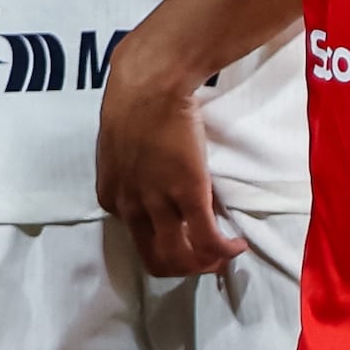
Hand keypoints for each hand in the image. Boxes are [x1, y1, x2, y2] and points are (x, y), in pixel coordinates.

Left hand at [95, 61, 240, 279]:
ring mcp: (158, 203)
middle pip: (156, 260)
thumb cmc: (133, 100)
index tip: (186, 232)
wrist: (150, 81)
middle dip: (185, 267)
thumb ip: (131, 169)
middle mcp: (130, 207)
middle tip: (207, 258)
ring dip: (205, 264)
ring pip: (181, 258)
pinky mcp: (187, 194)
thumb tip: (152, 174)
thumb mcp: (119, 145)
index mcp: (111, 196)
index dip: (166, 242)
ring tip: (223, 255)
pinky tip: (238, 245)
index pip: (136, 238)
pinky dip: (224, 251)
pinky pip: (208, 240)